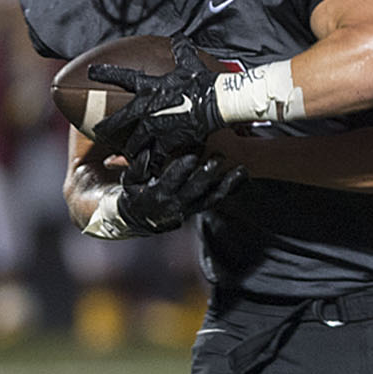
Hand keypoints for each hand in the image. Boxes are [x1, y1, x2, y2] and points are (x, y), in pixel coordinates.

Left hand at [90, 42, 220, 158]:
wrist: (216, 102)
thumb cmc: (203, 81)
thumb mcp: (190, 62)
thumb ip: (181, 49)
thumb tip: (180, 37)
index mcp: (149, 86)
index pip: (121, 76)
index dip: (104, 73)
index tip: (91, 72)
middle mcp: (146, 108)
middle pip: (117, 120)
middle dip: (106, 127)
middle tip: (99, 131)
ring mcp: (154, 127)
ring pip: (132, 143)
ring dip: (127, 149)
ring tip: (122, 155)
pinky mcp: (166, 142)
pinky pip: (153, 157)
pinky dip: (150, 164)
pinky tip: (146, 170)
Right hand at [117, 149, 246, 233]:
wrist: (141, 220)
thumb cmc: (135, 195)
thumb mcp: (129, 182)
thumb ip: (136, 168)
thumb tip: (146, 153)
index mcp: (159, 194)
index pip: (172, 181)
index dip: (182, 169)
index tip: (192, 156)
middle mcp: (176, 204)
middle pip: (195, 189)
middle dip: (208, 174)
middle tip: (218, 159)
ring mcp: (189, 207)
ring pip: (211, 198)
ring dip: (227, 184)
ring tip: (240, 171)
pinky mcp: (198, 208)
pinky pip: (216, 200)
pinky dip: (230, 189)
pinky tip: (242, 177)